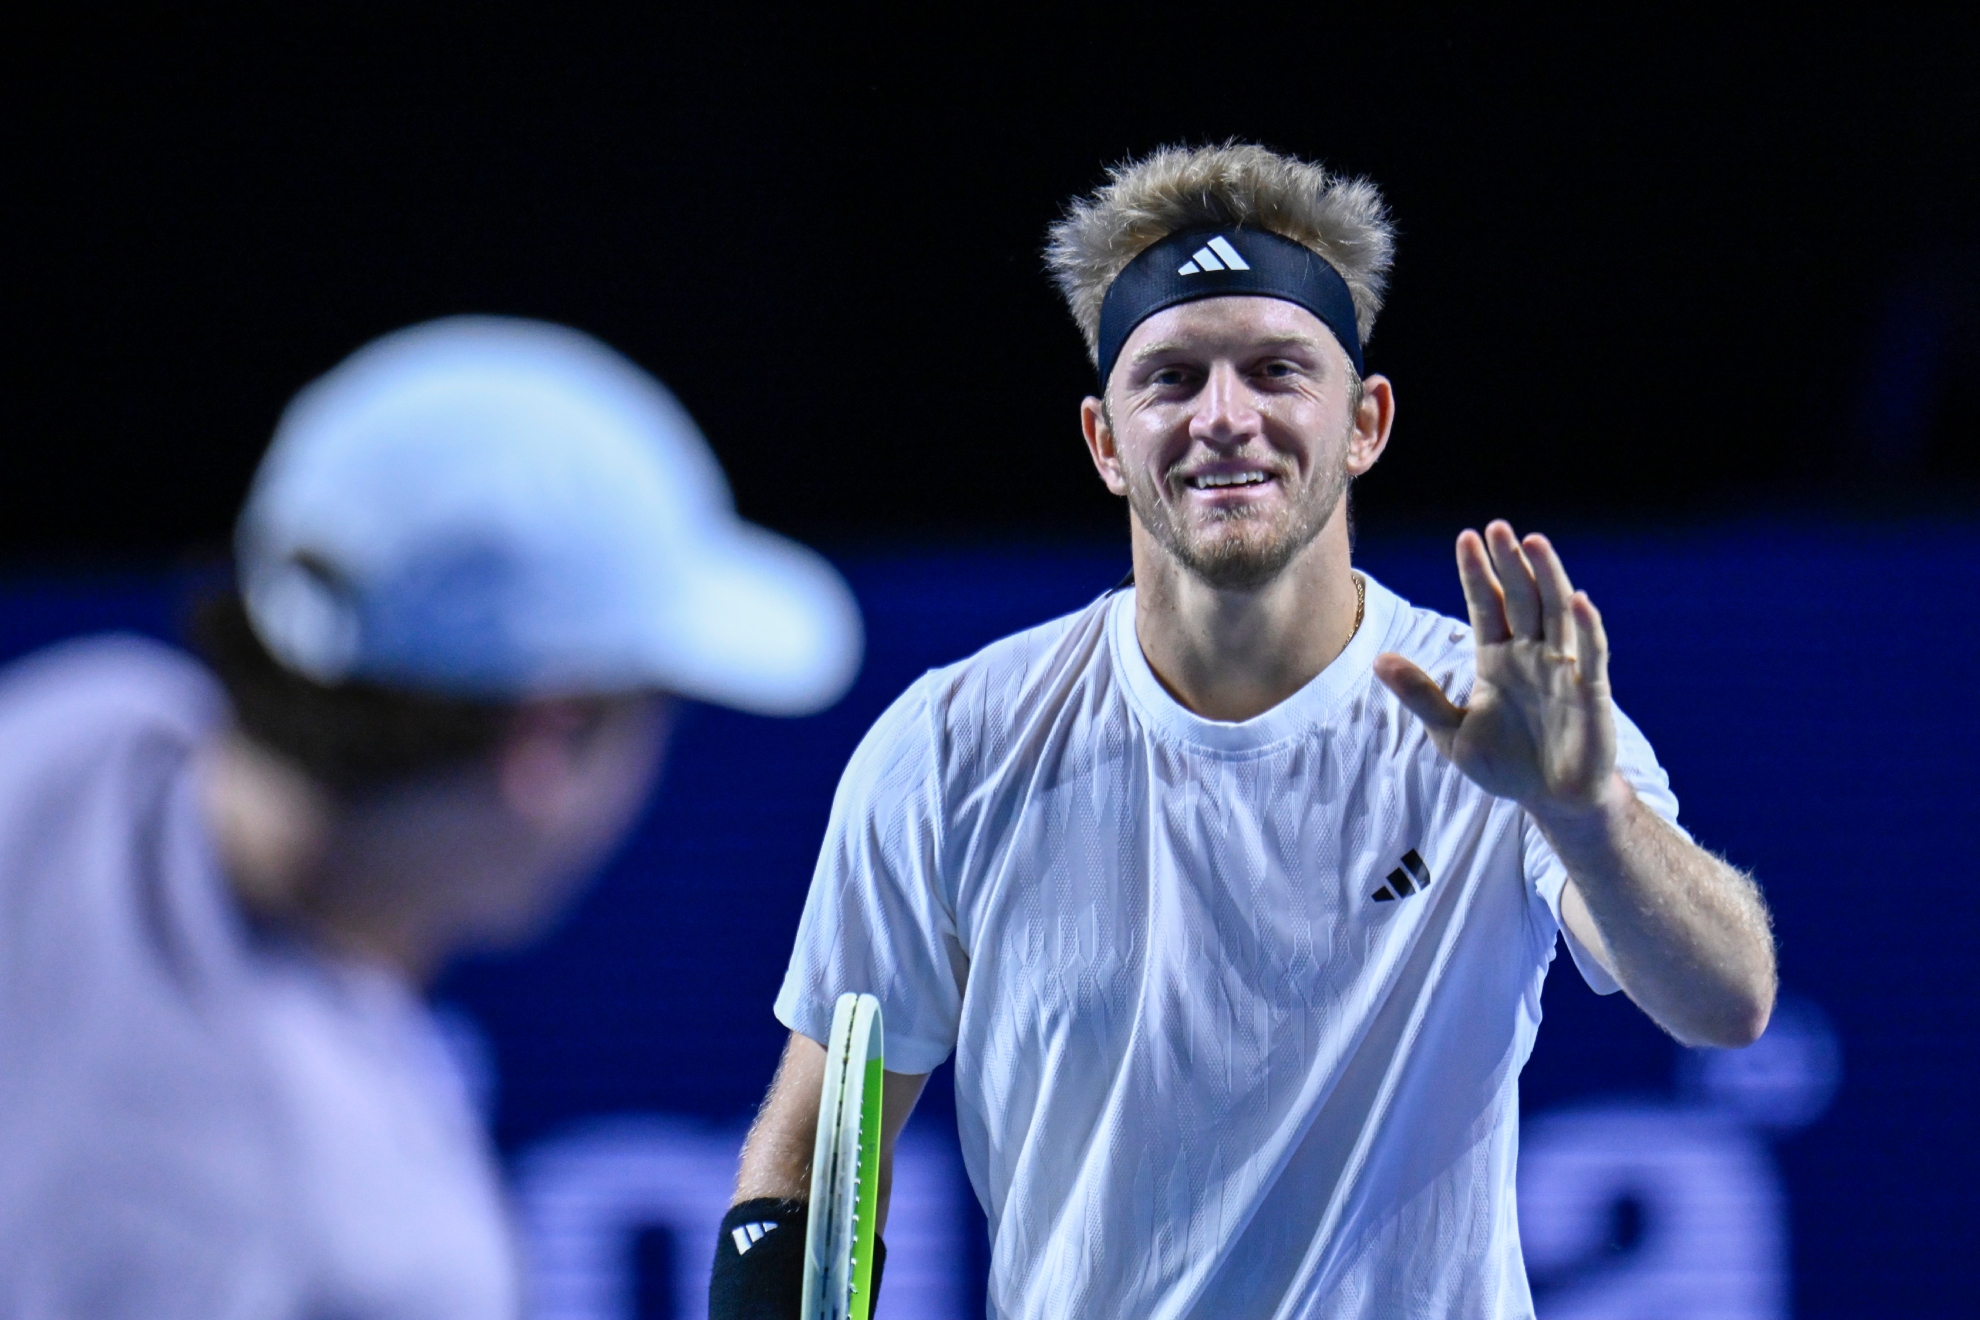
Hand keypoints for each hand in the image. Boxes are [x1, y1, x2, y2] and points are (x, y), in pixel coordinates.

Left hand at [1373, 522, 1619, 819]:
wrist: (1550, 801)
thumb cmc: (1504, 764)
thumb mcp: (1450, 732)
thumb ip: (1420, 695)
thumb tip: (1378, 660)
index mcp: (1496, 658)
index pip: (1486, 606)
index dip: (1477, 574)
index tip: (1465, 538)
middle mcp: (1531, 654)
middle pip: (1521, 599)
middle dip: (1509, 564)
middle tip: (1497, 527)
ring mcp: (1563, 670)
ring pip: (1556, 614)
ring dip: (1547, 578)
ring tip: (1534, 543)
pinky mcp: (1590, 693)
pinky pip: (1591, 655)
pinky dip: (1586, 628)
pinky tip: (1578, 601)